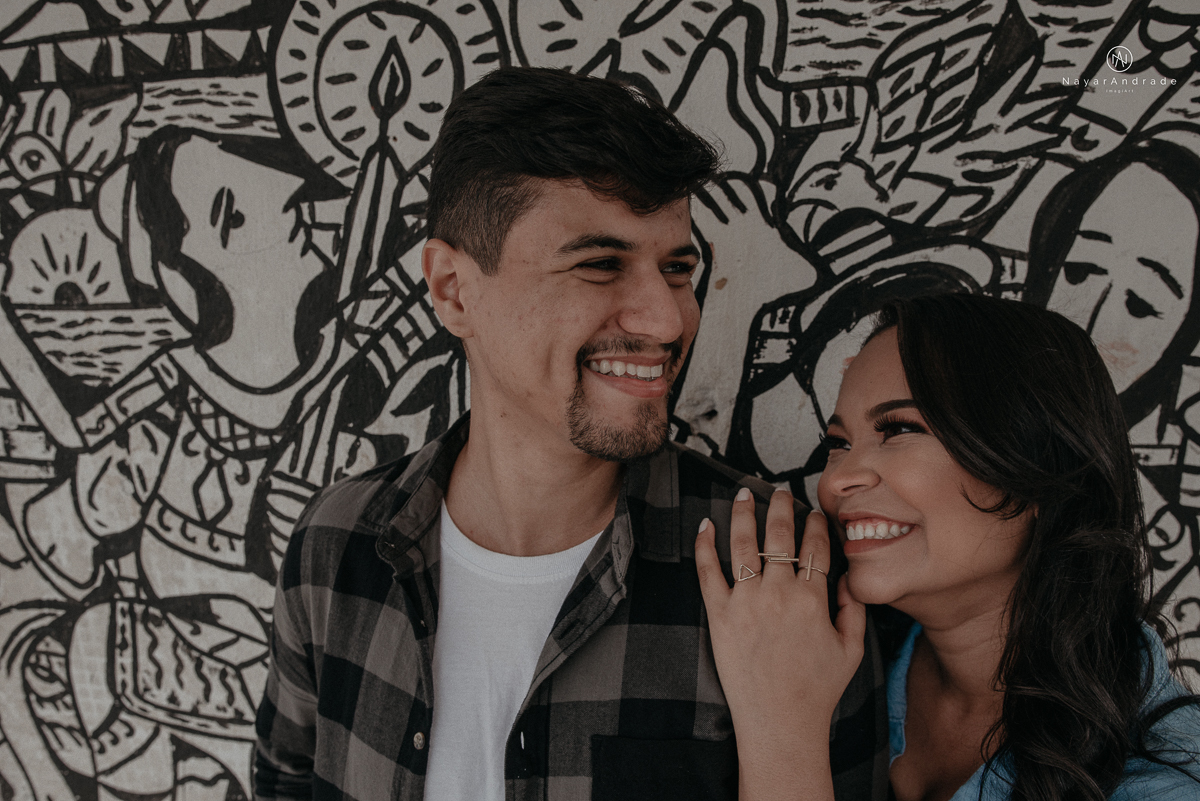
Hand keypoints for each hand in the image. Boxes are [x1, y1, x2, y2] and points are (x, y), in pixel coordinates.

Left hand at [695, 487, 865, 799]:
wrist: (780, 722)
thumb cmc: (817, 691)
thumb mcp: (851, 650)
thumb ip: (852, 610)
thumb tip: (847, 581)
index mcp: (813, 598)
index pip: (816, 547)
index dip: (816, 524)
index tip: (815, 512)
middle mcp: (779, 593)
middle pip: (779, 535)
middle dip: (781, 507)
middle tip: (780, 492)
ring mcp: (746, 602)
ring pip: (743, 544)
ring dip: (744, 513)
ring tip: (743, 494)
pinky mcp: (719, 615)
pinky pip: (708, 571)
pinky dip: (705, 545)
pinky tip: (705, 525)